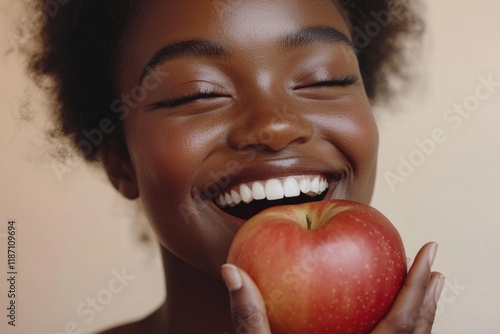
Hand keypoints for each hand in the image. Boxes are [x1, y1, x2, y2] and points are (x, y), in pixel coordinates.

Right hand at [222, 242, 443, 333]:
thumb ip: (249, 318)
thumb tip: (231, 270)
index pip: (402, 324)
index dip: (416, 286)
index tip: (429, 253)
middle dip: (427, 299)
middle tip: (434, 267)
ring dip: (422, 316)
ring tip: (427, 288)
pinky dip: (407, 333)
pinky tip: (394, 321)